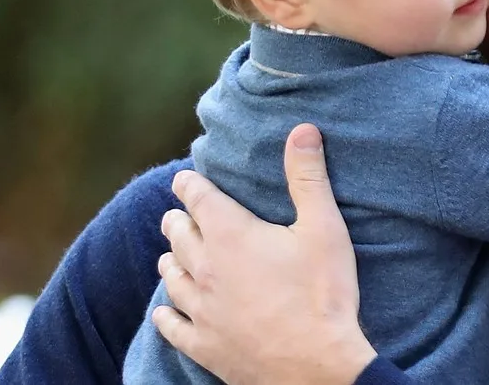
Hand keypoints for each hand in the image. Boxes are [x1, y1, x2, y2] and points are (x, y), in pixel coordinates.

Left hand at [152, 123, 376, 384]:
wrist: (317, 367)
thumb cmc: (324, 293)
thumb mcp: (324, 227)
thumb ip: (308, 176)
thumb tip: (302, 129)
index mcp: (231, 235)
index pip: (197, 198)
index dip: (189, 184)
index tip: (184, 178)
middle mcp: (206, 268)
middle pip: (178, 234)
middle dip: (179, 218)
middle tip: (181, 212)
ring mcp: (201, 310)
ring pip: (172, 276)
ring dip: (172, 259)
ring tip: (173, 252)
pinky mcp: (204, 345)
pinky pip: (171, 325)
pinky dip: (166, 313)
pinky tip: (164, 311)